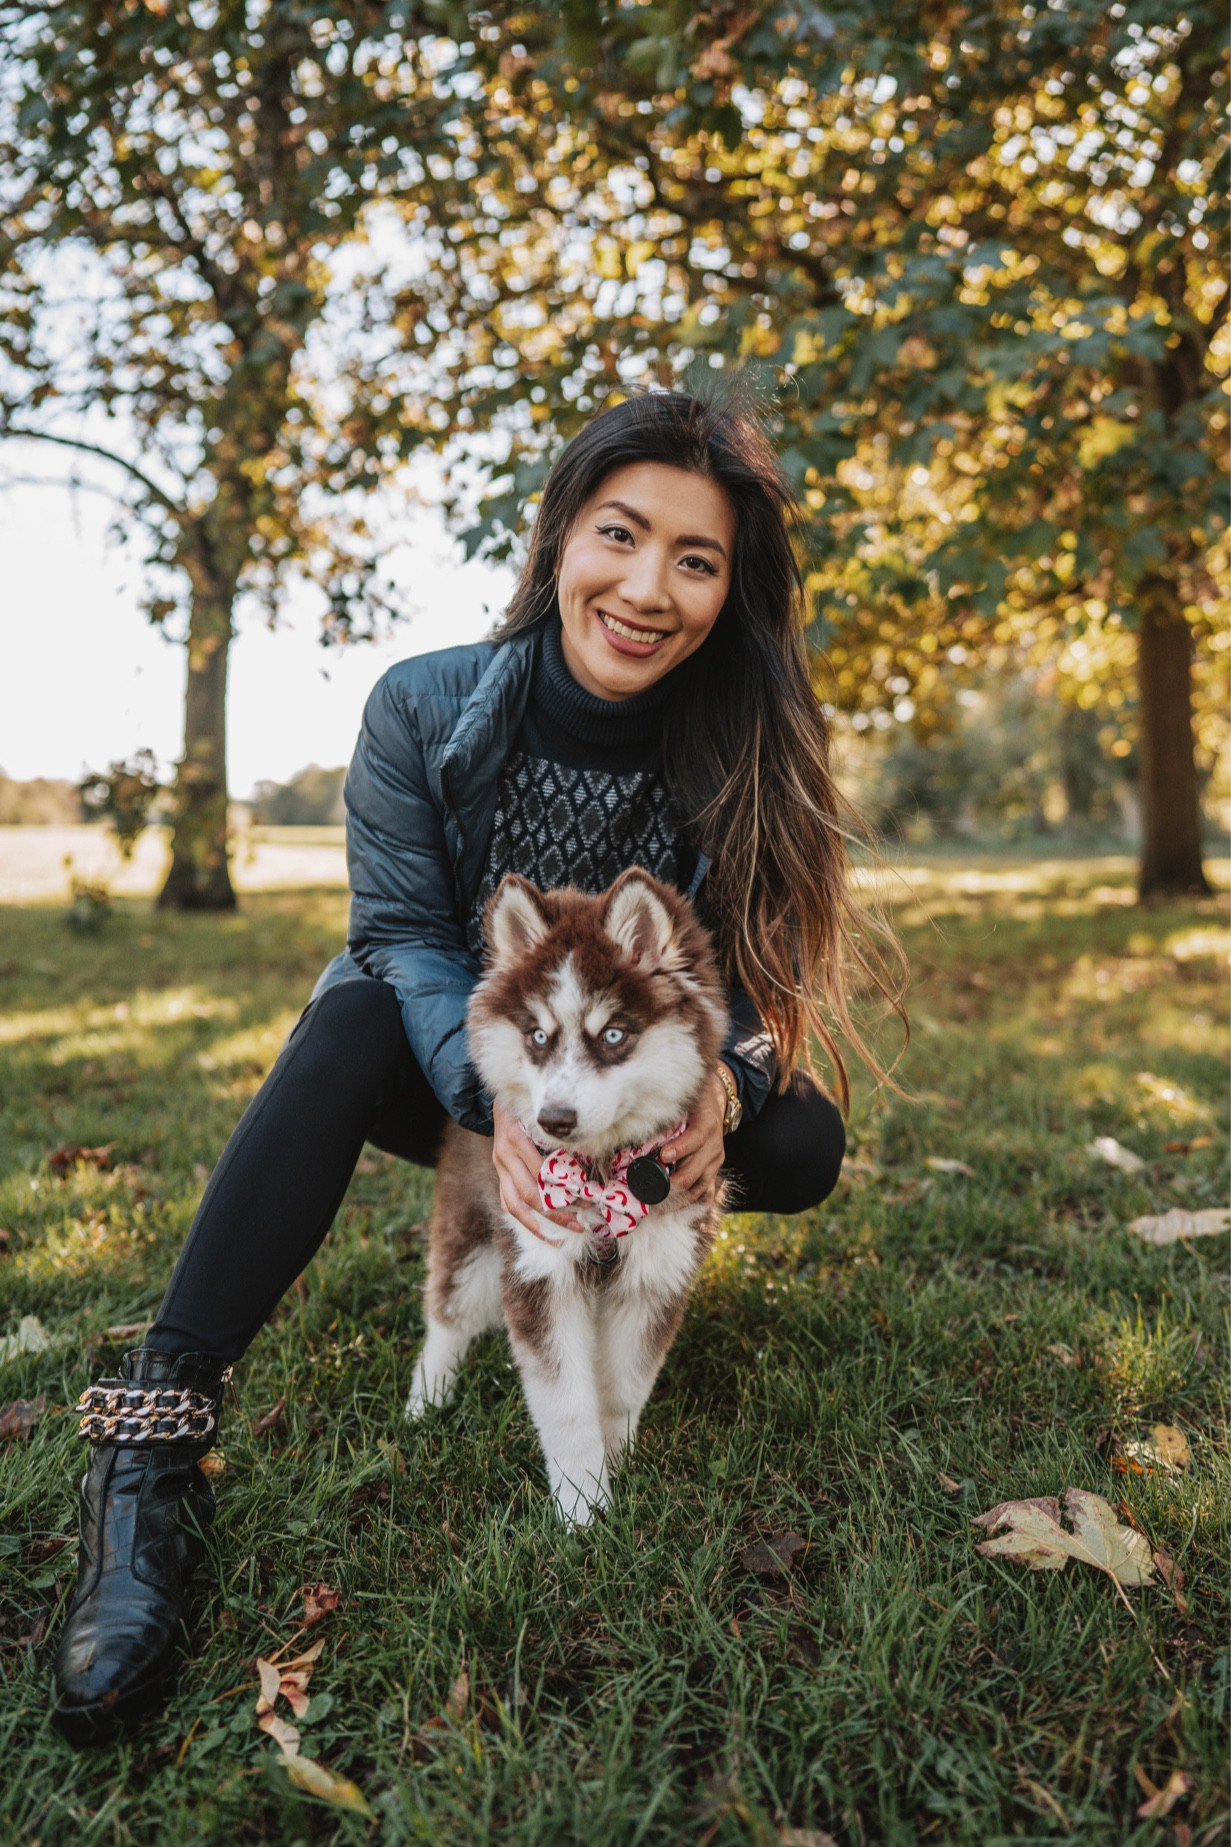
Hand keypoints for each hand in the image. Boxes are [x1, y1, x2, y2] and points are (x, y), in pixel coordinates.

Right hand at [492, 1102, 583, 1241]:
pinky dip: (523, 1218)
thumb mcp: (541, 1117)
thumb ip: (558, 1139)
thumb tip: (585, 1167)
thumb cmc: (528, 1107)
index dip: (565, 1190)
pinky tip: (539, 1230)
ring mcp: (498, 1166)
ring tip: (557, 1239)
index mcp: (517, 1139)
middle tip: (579, 1224)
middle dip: (555, 1213)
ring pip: (514, 1205)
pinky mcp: (497, 1172)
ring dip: (537, 1225)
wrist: (500, 1101)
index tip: (587, 1200)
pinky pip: (507, 1201)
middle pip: (529, 1194)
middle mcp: (505, 1155)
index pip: (543, 1174)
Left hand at [659, 1067, 728, 1198]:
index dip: (681, 1149)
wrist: (716, 1104)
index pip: (697, 1138)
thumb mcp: (685, 1100)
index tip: (663, 1155)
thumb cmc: (694, 1102)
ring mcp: (715, 1163)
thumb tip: (639, 1118)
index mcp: (707, 1124)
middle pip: (696, 1170)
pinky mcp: (714, 1173)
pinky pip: (705, 1193)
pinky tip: (673, 1210)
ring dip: (678, 1199)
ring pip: (699, 1187)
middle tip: (650, 1191)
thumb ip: (668, 1110)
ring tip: (657, 1207)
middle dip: (673, 1183)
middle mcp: (714, 1146)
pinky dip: (689, 1203)